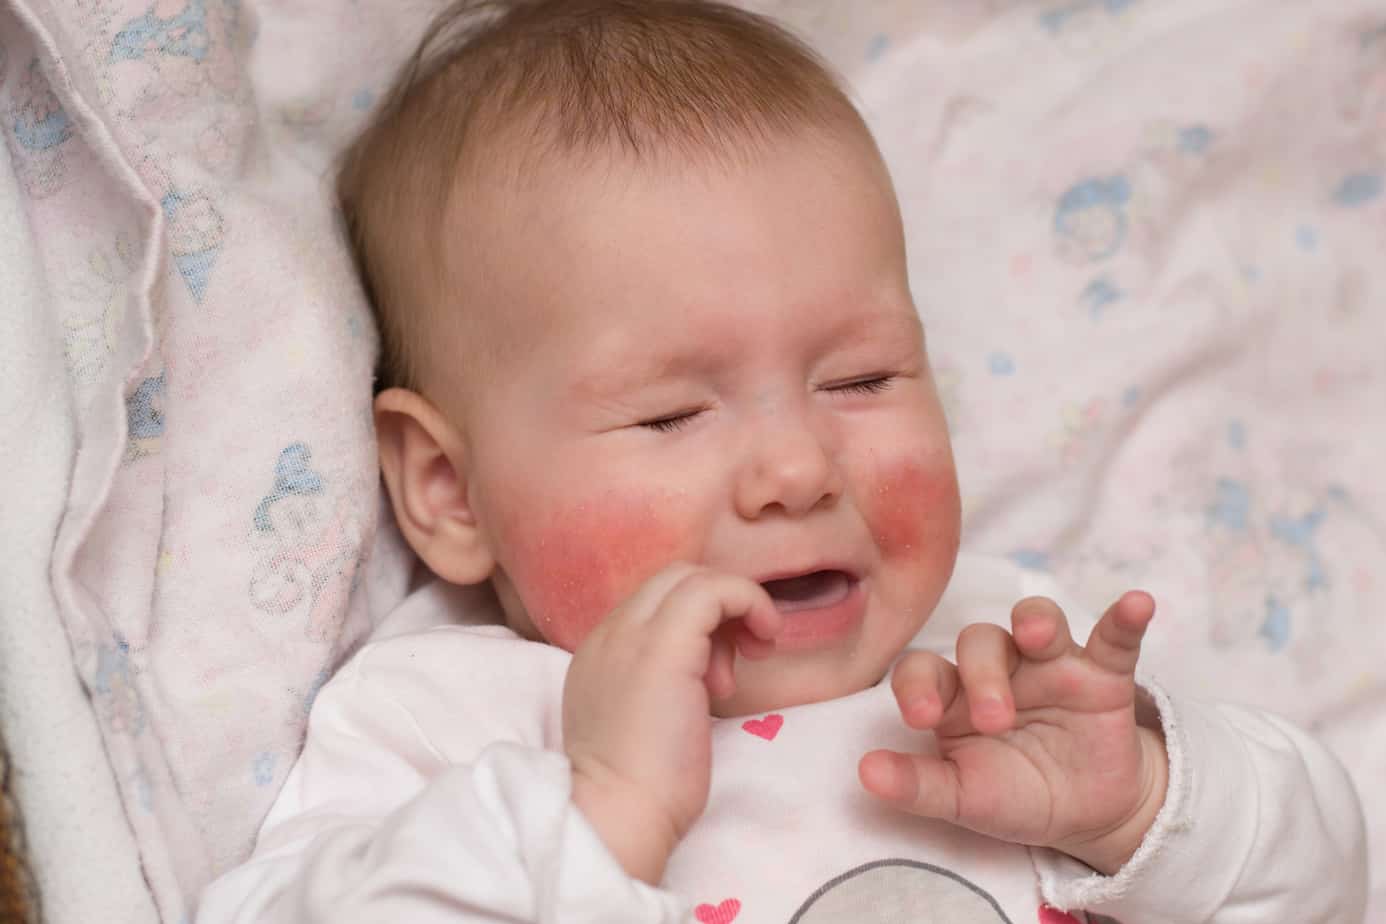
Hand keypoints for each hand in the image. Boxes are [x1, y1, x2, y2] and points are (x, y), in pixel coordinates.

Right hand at [563, 564, 781, 883]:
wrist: (616, 814)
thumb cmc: (637, 789)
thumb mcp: (641, 721)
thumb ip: (659, 685)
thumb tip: (703, 670)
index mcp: (600, 651)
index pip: (654, 602)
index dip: (699, 623)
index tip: (718, 673)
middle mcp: (610, 632)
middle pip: (673, 579)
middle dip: (718, 608)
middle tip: (743, 657)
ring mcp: (632, 633)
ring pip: (692, 578)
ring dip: (733, 609)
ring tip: (745, 665)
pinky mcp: (665, 644)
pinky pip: (714, 590)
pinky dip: (748, 602)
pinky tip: (764, 637)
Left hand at [859, 592, 1167, 873]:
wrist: (1086, 813)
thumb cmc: (1012, 795)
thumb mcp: (964, 799)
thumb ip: (918, 786)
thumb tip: (864, 773)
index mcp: (953, 695)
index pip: (923, 668)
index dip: (916, 685)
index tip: (920, 718)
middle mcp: (998, 668)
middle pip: (980, 640)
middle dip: (983, 675)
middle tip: (996, 720)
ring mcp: (1051, 665)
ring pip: (1038, 620)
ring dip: (1037, 621)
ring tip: (1039, 636)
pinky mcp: (1103, 674)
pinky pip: (1114, 638)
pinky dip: (1124, 619)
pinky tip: (1137, 604)